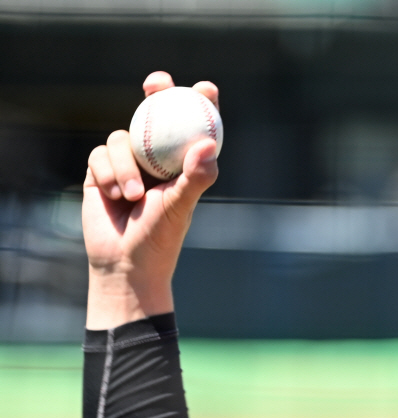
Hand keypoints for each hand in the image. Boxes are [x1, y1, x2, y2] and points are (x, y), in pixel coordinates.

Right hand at [83, 71, 219, 329]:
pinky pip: (100, 154)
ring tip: (132, 196)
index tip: (206, 88)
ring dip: (125, 165)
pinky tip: (114, 196)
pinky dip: (107, 172)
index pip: (193, 130)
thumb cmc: (159, 240)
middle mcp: (157, 162)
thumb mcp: (180, 207)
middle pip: (155, 116)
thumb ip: (195, 176)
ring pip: (122, 138)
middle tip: (156, 83)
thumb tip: (208, 144)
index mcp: (182, 168)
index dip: (199, 105)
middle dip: (156, 93)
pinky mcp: (101, 172)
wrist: (124, 265)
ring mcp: (128, 165)